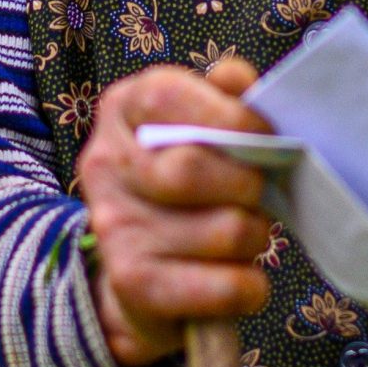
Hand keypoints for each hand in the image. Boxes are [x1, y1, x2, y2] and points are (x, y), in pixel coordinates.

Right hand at [77, 56, 276, 366]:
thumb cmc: (188, 185)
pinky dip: (250, 286)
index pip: (166, 95)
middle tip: (259, 193)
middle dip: (250, 183)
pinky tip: (241, 278)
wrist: (142, 274)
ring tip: (246, 233)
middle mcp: (104, 164)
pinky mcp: (135, 285)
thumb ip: (224, 96)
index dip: (228, 115)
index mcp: (121, 110)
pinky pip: (226, 286)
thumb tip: (238, 80)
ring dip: (255, 235)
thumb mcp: (199, 126)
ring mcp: (114, 227)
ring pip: (226, 229)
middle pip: (193, 168)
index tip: (263, 135)